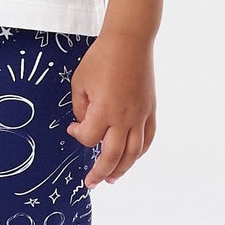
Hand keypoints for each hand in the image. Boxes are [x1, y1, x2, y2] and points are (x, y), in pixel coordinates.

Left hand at [66, 31, 156, 186]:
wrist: (130, 41)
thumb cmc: (101, 58)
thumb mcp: (80, 81)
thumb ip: (80, 107)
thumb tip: (85, 124)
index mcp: (104, 109)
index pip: (89, 138)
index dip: (78, 136)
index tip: (73, 128)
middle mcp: (124, 116)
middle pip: (112, 156)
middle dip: (99, 172)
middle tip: (91, 183)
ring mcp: (140, 115)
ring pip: (134, 153)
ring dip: (122, 169)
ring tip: (112, 179)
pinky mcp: (150, 110)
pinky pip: (148, 138)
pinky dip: (140, 152)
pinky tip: (131, 158)